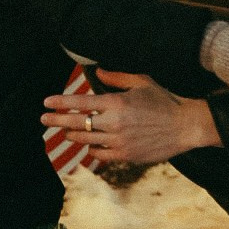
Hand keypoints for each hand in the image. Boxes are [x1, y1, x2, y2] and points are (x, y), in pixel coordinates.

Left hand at [41, 69, 220, 165]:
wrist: (185, 126)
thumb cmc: (164, 101)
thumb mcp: (141, 82)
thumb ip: (117, 78)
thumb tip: (99, 72)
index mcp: (116, 102)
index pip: (81, 102)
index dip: (61, 102)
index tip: (47, 102)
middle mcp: (114, 123)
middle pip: (77, 123)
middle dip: (57, 120)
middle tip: (44, 119)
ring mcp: (119, 141)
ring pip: (86, 139)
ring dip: (72, 135)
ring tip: (65, 131)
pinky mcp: (126, 155)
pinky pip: (100, 154)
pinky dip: (92, 148)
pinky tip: (88, 143)